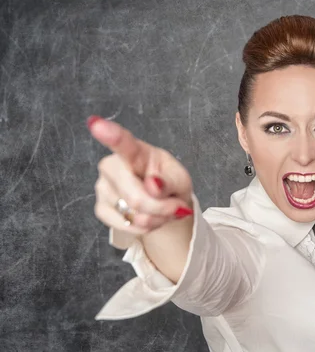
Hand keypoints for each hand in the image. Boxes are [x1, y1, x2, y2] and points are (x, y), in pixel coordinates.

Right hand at [88, 115, 193, 233]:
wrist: (165, 203)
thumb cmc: (170, 183)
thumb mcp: (180, 179)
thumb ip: (169, 182)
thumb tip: (153, 185)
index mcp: (137, 151)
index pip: (123, 143)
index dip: (110, 135)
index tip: (96, 124)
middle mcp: (112, 165)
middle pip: (135, 196)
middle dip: (161, 208)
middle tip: (175, 207)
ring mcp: (103, 187)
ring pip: (134, 214)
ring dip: (155, 218)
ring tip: (160, 209)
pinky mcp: (100, 208)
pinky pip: (126, 225)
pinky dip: (144, 227)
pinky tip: (148, 218)